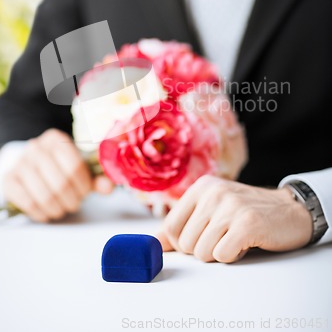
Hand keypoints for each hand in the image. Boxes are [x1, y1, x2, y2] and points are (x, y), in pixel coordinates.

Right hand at [3, 129, 112, 221]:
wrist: (29, 169)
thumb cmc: (59, 169)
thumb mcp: (79, 170)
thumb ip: (96, 178)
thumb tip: (109, 187)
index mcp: (56, 139)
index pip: (75, 165)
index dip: (83, 185)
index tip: (85, 193)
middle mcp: (36, 147)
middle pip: (61, 182)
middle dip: (72, 199)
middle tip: (74, 203)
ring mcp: (20, 163)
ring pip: (45, 195)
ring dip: (58, 208)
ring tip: (62, 208)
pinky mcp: (9, 179)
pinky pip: (28, 202)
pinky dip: (41, 212)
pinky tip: (47, 212)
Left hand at [157, 175, 312, 262]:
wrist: (290, 209)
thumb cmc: (246, 212)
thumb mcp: (212, 209)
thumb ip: (183, 224)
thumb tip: (154, 244)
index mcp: (201, 187)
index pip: (170, 227)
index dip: (181, 244)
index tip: (199, 240)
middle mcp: (213, 193)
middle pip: (185, 244)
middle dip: (203, 249)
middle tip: (223, 237)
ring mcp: (230, 206)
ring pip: (202, 253)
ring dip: (219, 253)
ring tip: (235, 237)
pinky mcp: (247, 224)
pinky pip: (222, 256)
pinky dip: (233, 256)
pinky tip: (245, 242)